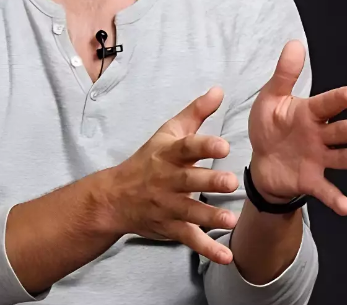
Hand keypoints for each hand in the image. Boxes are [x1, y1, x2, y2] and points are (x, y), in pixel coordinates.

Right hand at [102, 87, 239, 264]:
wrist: (114, 197)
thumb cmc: (148, 160)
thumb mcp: (168, 132)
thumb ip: (196, 112)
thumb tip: (219, 89)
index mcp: (168, 155)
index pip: (186, 147)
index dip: (203, 146)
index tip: (223, 145)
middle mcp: (167, 180)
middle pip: (188, 180)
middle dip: (209, 181)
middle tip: (231, 181)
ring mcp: (167, 206)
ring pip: (189, 211)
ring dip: (210, 216)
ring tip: (231, 220)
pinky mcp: (169, 227)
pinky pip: (189, 239)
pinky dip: (206, 249)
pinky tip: (225, 257)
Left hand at [248, 40, 346, 215]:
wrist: (262, 163)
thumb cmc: (270, 127)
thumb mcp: (271, 99)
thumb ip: (284, 75)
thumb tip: (295, 43)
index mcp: (310, 113)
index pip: (326, 104)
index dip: (338, 99)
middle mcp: (320, 136)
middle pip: (339, 131)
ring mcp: (319, 159)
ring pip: (341, 157)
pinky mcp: (312, 180)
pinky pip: (326, 190)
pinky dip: (337, 199)